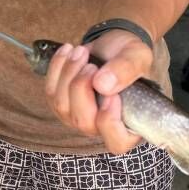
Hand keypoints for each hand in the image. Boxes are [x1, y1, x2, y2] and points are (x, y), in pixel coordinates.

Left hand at [44, 29, 153, 154]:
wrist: (114, 47)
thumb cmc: (131, 57)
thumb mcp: (138, 57)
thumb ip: (126, 70)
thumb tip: (102, 85)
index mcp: (130, 126)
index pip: (117, 142)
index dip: (110, 121)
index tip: (112, 95)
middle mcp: (102, 128)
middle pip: (83, 122)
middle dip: (81, 88)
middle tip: (92, 66)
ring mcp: (80, 119)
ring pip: (62, 106)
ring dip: (68, 74)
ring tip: (80, 52)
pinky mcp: (63, 105)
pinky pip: (51, 92)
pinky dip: (57, 68)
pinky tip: (68, 51)